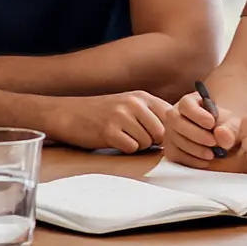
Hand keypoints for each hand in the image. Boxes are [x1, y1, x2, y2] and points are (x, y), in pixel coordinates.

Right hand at [52, 92, 168, 152]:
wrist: (69, 114)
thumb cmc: (102, 114)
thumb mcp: (130, 105)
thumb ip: (152, 114)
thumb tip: (177, 133)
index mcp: (142, 96)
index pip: (170, 116)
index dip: (167, 131)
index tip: (157, 136)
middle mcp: (134, 103)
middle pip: (161, 133)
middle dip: (152, 141)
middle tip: (135, 138)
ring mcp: (121, 115)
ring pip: (147, 142)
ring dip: (137, 146)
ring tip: (122, 137)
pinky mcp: (109, 130)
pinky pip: (131, 148)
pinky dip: (125, 149)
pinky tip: (114, 141)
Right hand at [161, 91, 242, 168]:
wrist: (221, 141)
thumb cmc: (225, 127)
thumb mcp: (232, 125)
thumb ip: (230, 128)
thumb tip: (221, 134)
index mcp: (189, 102)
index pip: (186, 104)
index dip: (197, 114)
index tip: (212, 123)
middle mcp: (175, 115)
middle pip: (176, 121)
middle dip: (195, 133)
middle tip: (213, 142)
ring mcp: (170, 132)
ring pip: (174, 138)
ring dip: (194, 148)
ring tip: (212, 154)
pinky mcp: (170, 148)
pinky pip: (174, 154)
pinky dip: (190, 159)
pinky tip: (205, 160)